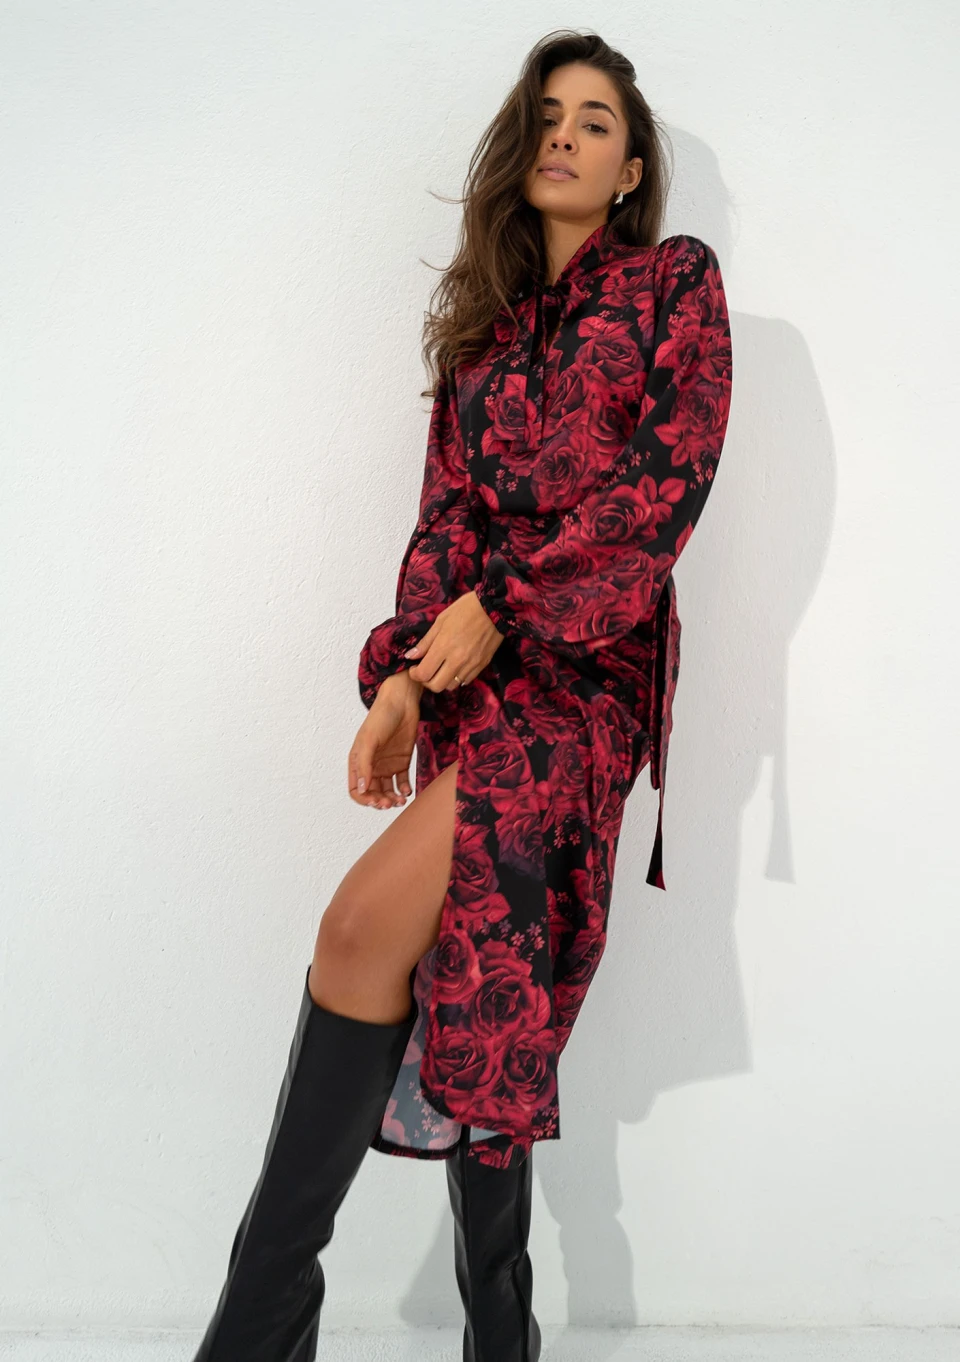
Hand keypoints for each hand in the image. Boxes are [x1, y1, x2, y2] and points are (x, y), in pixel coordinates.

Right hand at [348, 671, 420, 810]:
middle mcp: (372, 766)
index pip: (357, 790)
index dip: (364, 799)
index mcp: (359, 762)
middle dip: (380, 802)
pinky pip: (401, 782)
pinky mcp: (402, 762)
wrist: (402, 702)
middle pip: (373, 793)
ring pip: (387, 790)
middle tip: (390, 803)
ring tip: (401, 800)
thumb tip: (362, 789)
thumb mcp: (369, 740)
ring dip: (393, 799)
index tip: (376, 801)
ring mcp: (387, 765)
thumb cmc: (381, 718)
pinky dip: (404, 789)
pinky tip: (407, 790)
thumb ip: (365, 765)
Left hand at [402, 590, 502, 691]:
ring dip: (443, 681)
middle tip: (426, 671)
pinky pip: (466, 681)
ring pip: (451, 686)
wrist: (494, 608)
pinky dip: (457, 678)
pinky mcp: (482, 665)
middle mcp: (457, 660)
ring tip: (441, 669)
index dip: (415, 675)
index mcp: (443, 647)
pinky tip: (455, 667)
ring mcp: (471, 665)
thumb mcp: (440, 621)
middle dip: (427, 682)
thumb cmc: (465, 609)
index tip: (414, 668)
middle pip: (436, 686)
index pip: (423, 674)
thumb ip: (425, 642)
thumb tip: (410, 656)